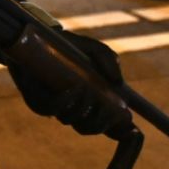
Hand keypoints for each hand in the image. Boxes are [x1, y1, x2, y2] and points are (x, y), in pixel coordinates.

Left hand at [9, 32, 128, 136]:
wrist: (34, 37)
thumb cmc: (67, 46)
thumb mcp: (92, 49)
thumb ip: (107, 59)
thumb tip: (117, 81)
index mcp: (91, 101)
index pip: (108, 124)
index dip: (121, 131)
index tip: (134, 130)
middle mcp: (74, 108)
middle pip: (91, 128)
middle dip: (103, 122)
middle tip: (110, 109)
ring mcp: (56, 107)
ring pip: (72, 121)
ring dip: (83, 110)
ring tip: (86, 90)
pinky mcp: (37, 101)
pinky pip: (51, 110)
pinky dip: (64, 103)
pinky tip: (71, 90)